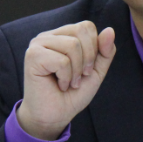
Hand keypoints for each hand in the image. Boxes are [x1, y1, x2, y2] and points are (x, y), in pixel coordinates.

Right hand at [16, 22, 115, 139]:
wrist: (55, 115)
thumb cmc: (73, 93)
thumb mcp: (96, 71)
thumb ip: (105, 51)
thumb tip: (110, 30)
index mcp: (62, 36)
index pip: (86, 26)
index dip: (94, 48)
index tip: (87, 69)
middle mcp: (48, 36)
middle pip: (81, 31)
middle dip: (88, 58)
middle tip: (80, 77)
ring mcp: (38, 44)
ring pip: (72, 45)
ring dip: (76, 71)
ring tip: (69, 82)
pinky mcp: (33, 56)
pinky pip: (62, 60)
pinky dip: (66, 77)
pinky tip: (59, 85)